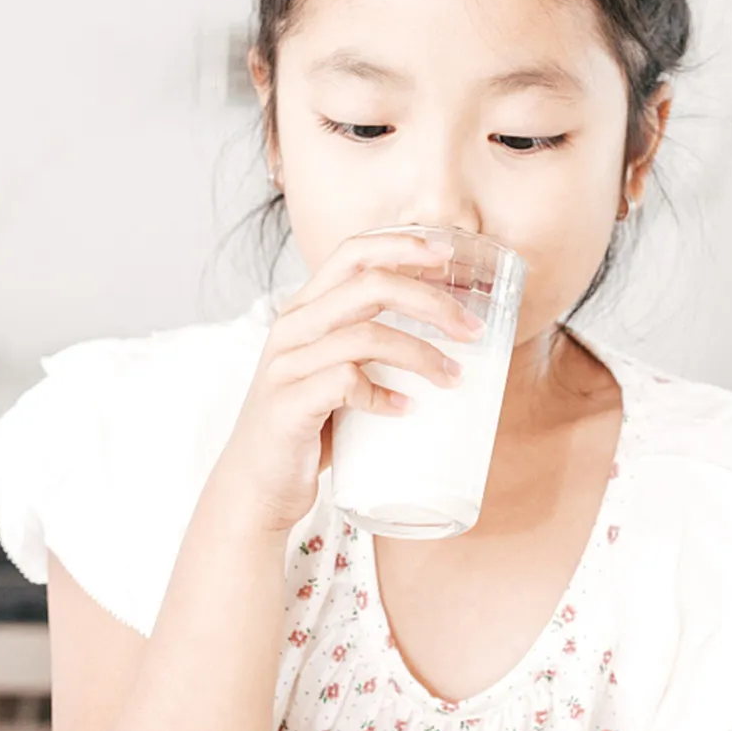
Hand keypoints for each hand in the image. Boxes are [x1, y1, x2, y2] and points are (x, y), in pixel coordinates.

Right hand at [215, 231, 480, 533]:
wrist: (258, 485)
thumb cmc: (310, 425)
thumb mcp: (337, 368)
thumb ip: (371, 343)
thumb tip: (447, 329)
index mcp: (306, 309)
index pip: (353, 252)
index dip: (403, 245)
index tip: (450, 255)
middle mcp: (292, 327)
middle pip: (371, 286)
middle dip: (432, 302)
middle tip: (473, 330)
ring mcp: (287, 365)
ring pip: (366, 336)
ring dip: (422, 355)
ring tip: (453, 378)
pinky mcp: (288, 405)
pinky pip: (346, 383)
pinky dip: (385, 395)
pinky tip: (406, 408)